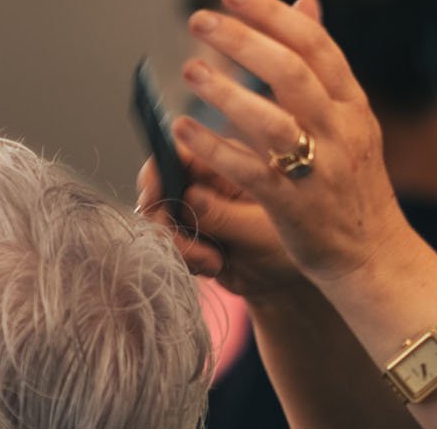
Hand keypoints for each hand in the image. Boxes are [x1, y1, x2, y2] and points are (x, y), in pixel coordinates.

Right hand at [136, 157, 305, 298]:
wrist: (283, 283)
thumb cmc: (283, 248)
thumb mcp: (257, 231)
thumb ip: (223, 214)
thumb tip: (189, 195)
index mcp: (226, 166)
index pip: (180, 154)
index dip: (158, 171)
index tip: (153, 198)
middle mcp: (205, 182)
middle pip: (159, 188)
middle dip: (167, 222)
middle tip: (196, 251)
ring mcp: (194, 209)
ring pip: (159, 220)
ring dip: (179, 246)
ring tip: (213, 262)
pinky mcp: (189, 235)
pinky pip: (166, 243)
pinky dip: (183, 258)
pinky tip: (212, 266)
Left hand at [174, 0, 411, 285]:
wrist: (375, 254)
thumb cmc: (352, 181)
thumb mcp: (350, 117)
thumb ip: (323, 65)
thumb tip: (305, 1)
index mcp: (353, 104)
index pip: (316, 44)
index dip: (272, 14)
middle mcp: (341, 130)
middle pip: (292, 72)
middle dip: (243, 41)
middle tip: (200, 21)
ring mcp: (320, 169)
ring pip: (271, 121)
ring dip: (224, 92)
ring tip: (189, 71)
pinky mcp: (294, 206)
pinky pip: (249, 171)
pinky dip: (214, 148)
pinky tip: (184, 130)